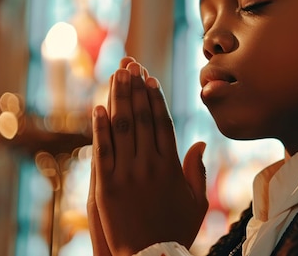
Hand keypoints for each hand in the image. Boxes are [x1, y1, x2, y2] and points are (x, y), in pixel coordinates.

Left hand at [90, 58, 207, 254]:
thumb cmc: (175, 232)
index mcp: (171, 166)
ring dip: (118, 99)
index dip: (155, 98)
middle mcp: (149, 164)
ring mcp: (126, 174)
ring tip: (116, 76)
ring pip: (122, 128)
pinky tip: (98, 108)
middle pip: (141, 117)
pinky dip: (100, 128)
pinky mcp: (105, 186)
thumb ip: (197, 171)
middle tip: (131, 65)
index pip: (162, 122)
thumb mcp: (196, 203)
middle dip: (135, 88)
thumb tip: (200, 143)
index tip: (150, 78)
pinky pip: (102, 151)